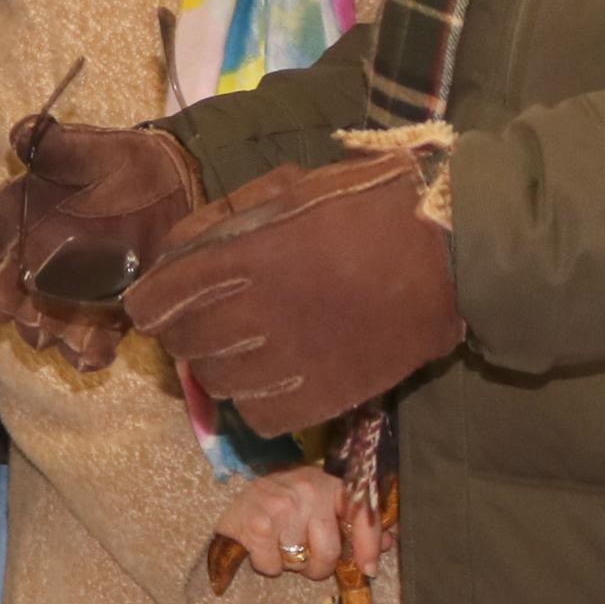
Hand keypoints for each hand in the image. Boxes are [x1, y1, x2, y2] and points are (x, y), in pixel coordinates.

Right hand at [0, 119, 203, 370]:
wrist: (177, 191)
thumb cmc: (123, 165)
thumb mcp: (91, 149)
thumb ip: (56, 144)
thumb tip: (23, 131)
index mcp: (20, 214)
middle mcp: (31, 259)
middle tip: (0, 302)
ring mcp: (63, 293)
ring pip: (36, 321)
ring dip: (38, 327)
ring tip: (46, 328)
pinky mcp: (100, 317)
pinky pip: (84, 345)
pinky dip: (85, 353)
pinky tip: (92, 351)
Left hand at [128, 148, 462, 431]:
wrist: (453, 252)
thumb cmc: (369, 207)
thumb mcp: (288, 188)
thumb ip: (223, 219)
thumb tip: (172, 255)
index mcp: (242, 257)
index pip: (156, 303)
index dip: (151, 303)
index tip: (162, 300)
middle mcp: (257, 314)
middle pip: (183, 344)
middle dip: (184, 332)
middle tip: (211, 320)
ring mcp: (290, 361)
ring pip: (216, 383)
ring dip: (221, 366)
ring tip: (248, 346)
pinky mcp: (323, 398)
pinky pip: (259, 416)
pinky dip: (257, 401)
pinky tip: (275, 378)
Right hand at [212, 467, 386, 580]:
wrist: (233, 499)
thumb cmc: (283, 505)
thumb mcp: (320, 505)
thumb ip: (355, 523)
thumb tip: (389, 543)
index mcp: (328, 484)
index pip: (361, 515)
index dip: (369, 546)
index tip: (369, 569)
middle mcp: (308, 490)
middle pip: (329, 551)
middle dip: (319, 566)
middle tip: (305, 559)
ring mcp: (281, 505)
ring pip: (301, 561)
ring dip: (291, 565)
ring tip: (280, 547)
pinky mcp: (256, 522)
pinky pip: (273, 565)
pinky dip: (268, 565)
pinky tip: (262, 549)